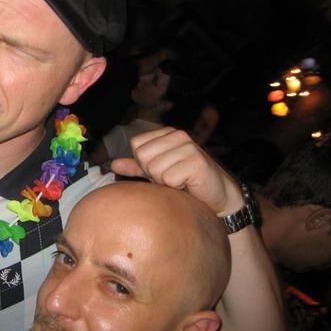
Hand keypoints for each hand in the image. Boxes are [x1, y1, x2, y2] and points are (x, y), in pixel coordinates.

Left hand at [111, 127, 243, 215]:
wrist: (217, 196)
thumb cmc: (186, 183)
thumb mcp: (157, 173)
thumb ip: (136, 167)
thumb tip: (113, 164)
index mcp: (167, 134)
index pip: (137, 145)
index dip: (144, 163)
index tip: (162, 170)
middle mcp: (178, 135)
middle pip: (143, 156)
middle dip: (154, 173)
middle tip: (173, 178)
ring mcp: (189, 146)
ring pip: (155, 168)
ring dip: (166, 182)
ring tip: (181, 182)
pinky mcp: (197, 162)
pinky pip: (169, 179)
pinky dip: (177, 188)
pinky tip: (189, 186)